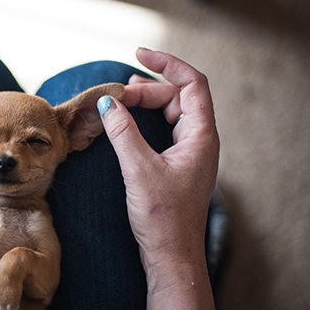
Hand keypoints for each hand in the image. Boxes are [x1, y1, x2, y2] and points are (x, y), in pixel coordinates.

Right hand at [98, 48, 219, 271]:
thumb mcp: (139, 169)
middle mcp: (200, 140)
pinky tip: (127, 121)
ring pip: (171, 112)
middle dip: (148, 87)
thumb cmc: (162, 217)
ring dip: (146, 102)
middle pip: (178, 96)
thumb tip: (108, 101)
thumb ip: (123, 132)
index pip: (192, 83)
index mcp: (201, 136)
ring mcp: (190, 152)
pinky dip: (146, 119)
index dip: (167, 63)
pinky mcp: (177, 164)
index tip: (138, 53)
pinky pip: (164, 129)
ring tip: (121, 99)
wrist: (172, 256)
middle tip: (117, 94)